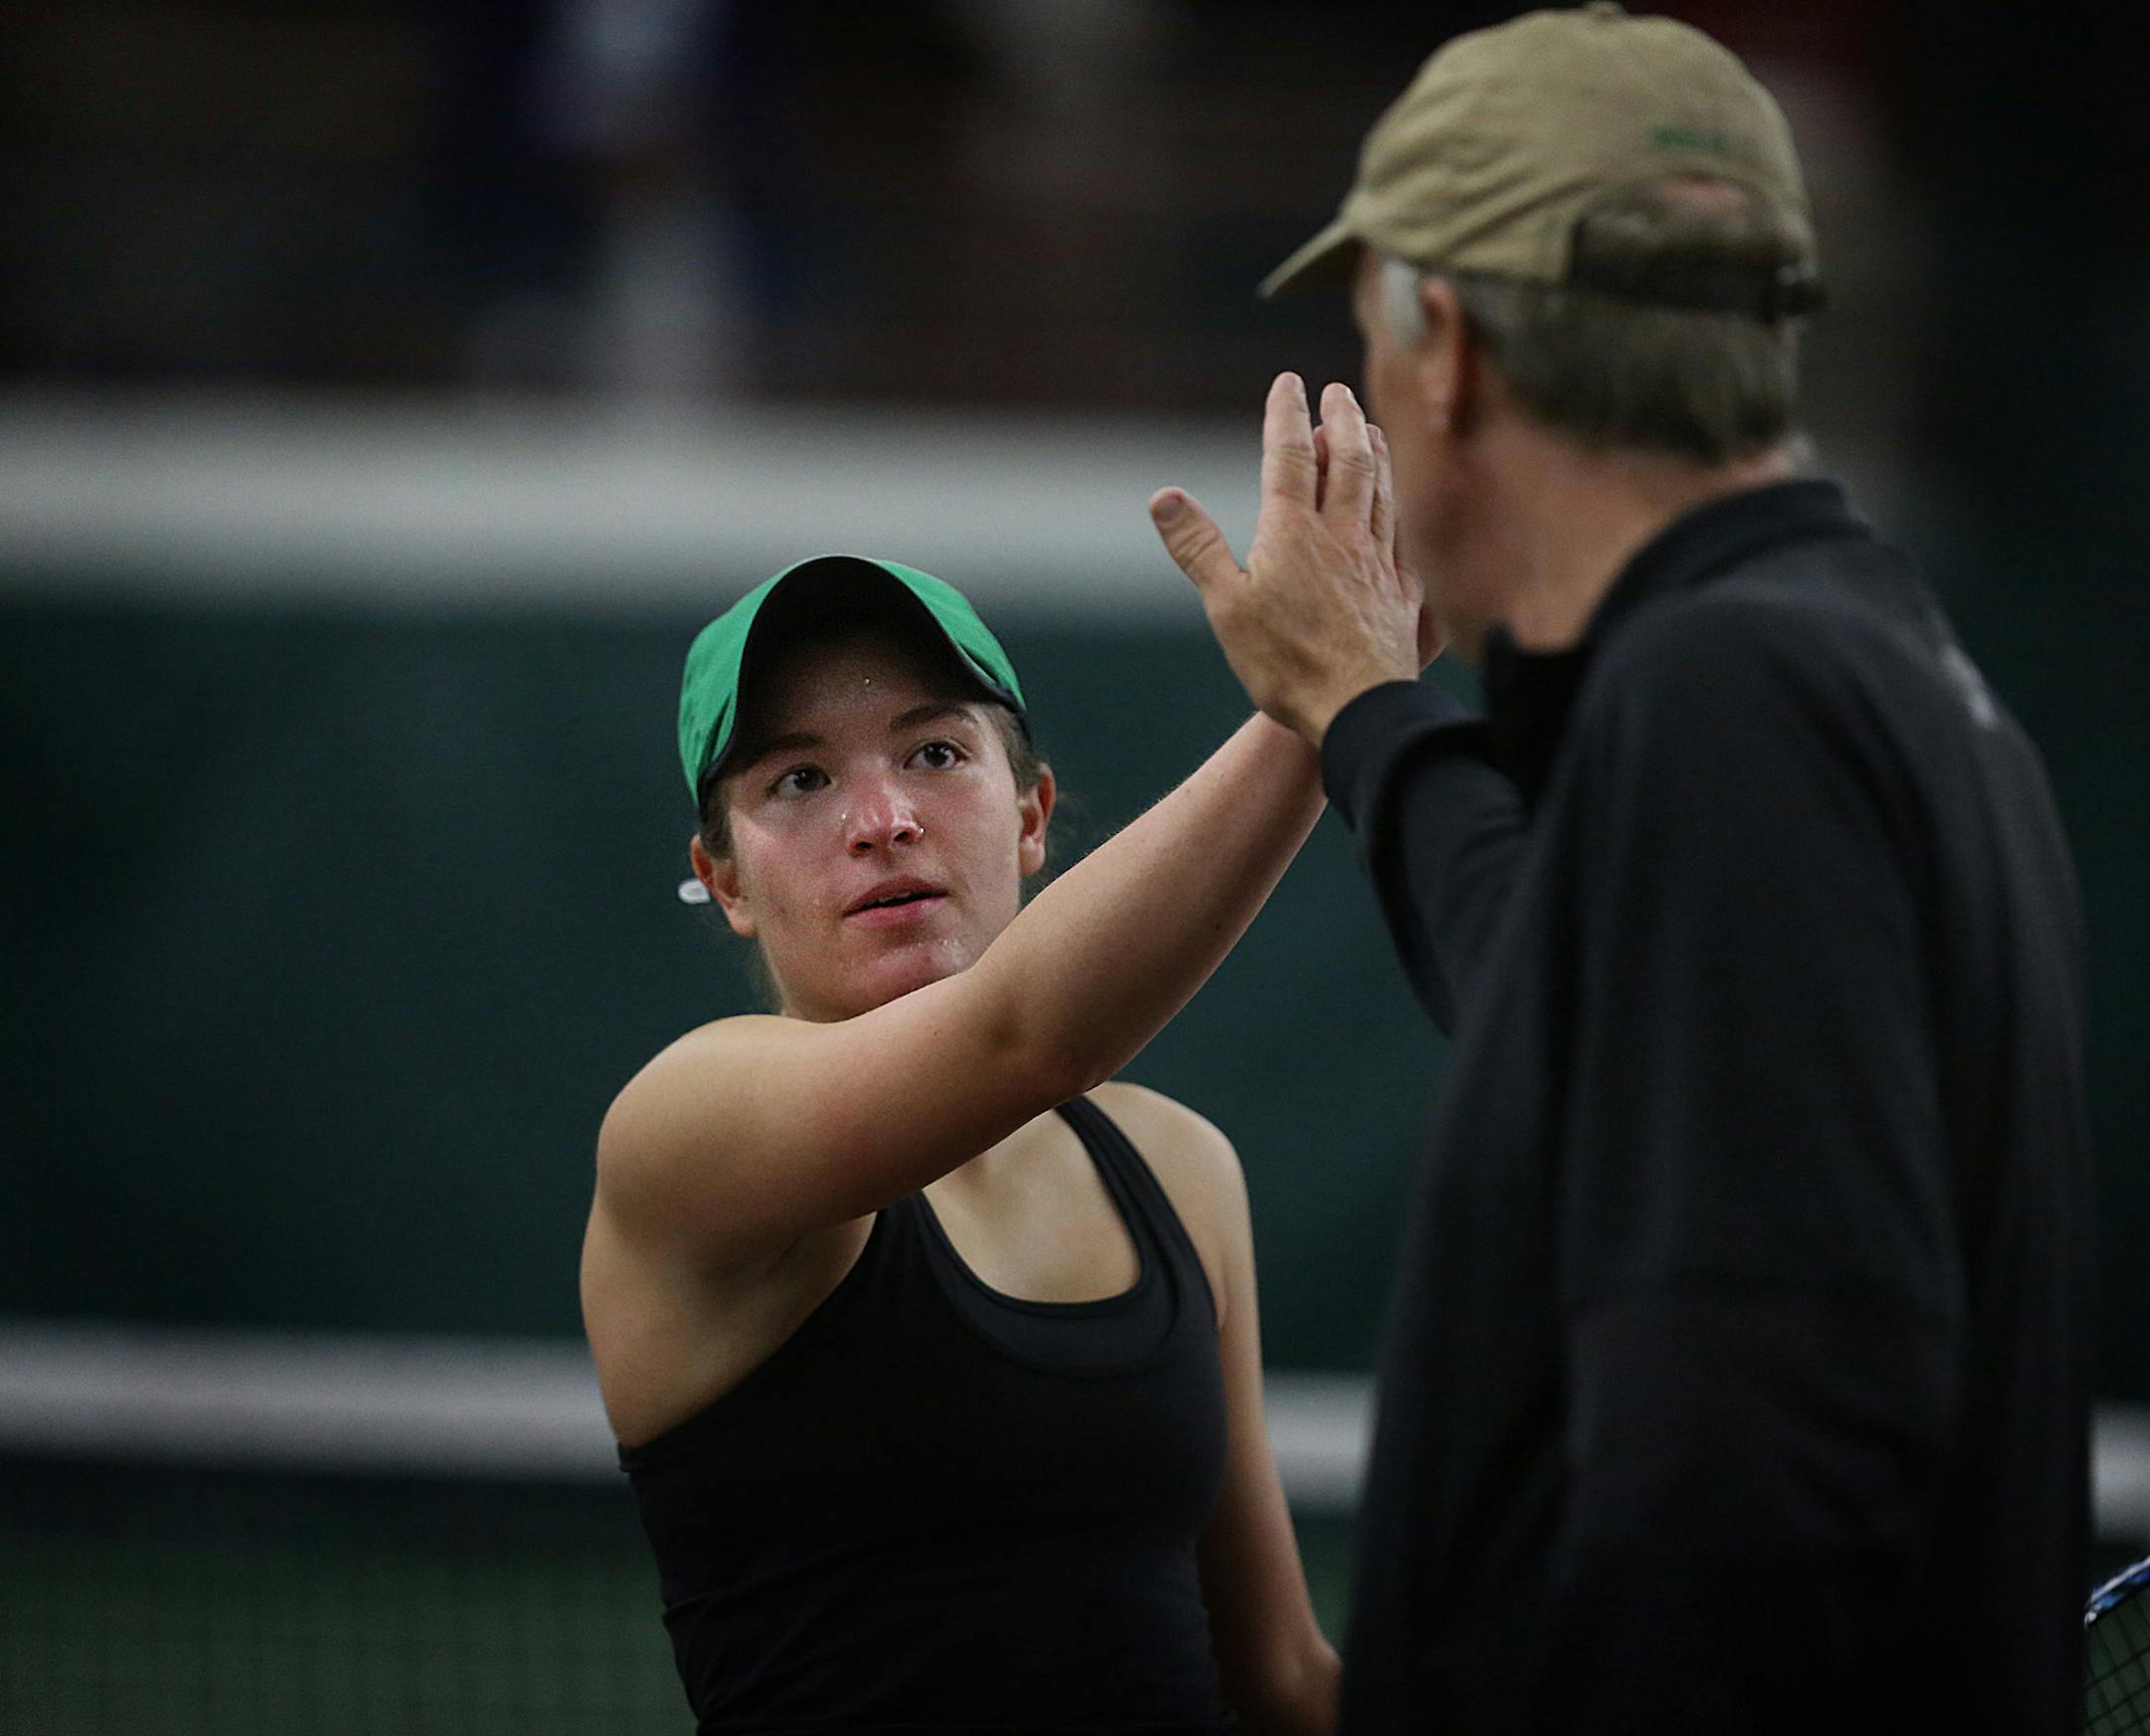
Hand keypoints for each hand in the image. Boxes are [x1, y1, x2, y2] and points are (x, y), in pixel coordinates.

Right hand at [1150, 373, 1429, 747]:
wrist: (1360, 708)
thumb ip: (1197, 547)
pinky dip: (1398, 503)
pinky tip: (1398, 504)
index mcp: (1293, 534)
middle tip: (1337, 392)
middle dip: (1341, 419)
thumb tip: (1163, 497)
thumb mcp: (1226, 608)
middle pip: (1347, 460)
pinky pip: (1402, 532)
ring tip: (1371, 428)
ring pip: (1380, 490)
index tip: (1289, 383)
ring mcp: (1378, 561)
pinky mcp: (1402, 591)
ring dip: (1375, 452)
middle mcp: (1341, 535)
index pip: (1290, 457)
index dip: (1288, 415)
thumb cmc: (1286, 664)